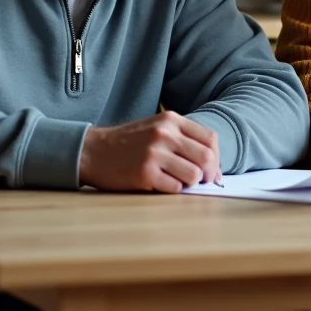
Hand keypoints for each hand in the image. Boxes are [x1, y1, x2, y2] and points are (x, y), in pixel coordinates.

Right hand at [78, 111, 221, 192]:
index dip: (216, 158)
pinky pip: (175, 188)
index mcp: (171, 120)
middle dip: (208, 174)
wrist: (93, 151)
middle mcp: (164, 134)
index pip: (210, 139)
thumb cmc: (129, 143)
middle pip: (207, 158)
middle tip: (200, 181)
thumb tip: (214, 169)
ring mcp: (154, 153)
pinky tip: (160, 184)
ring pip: (193, 175)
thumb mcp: (157, 128)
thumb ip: (184, 141)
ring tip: (177, 181)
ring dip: (190, 183)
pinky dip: (172, 190)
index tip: (211, 169)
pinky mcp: (144, 173)